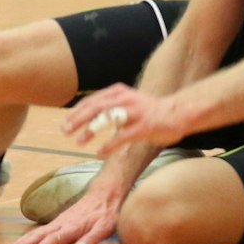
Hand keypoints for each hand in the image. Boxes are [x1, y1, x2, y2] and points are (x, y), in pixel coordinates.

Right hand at [4, 179, 124, 243]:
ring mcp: (58, 222)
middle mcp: (61, 224)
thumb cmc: (106, 213)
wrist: (105, 194)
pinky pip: (39, 231)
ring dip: (22, 242)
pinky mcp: (57, 222)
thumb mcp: (105, 227)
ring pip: (36, 233)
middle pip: (39, 235)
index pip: (54, 239)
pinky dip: (27, 238)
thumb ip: (92, 238)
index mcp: (72, 227)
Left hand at [62, 83, 184, 157]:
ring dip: (90, 130)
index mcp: (119, 92)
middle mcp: (126, 99)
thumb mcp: (127, 102)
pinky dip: (109, 145)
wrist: (178, 112)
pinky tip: (99, 152)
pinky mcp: (144, 126)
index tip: (65, 123)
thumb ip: (110, 106)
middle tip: (65, 131)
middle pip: (96, 107)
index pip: (92, 100)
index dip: (76, 112)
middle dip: (78, 119)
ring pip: (107, 119)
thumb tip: (87, 115)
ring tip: (79, 141)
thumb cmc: (150, 110)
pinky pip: (122, 136)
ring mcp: (136, 112)